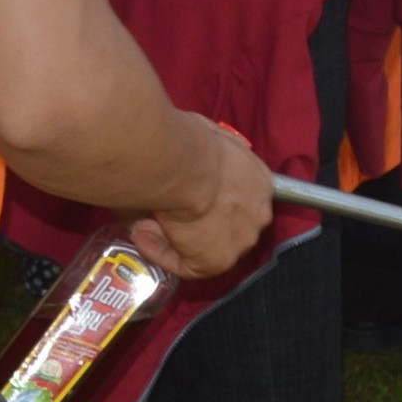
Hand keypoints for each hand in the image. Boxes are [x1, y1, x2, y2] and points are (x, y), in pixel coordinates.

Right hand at [131, 120, 276, 282]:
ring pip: (206, 247)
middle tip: (164, 213)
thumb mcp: (207, 136)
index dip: (212, 201)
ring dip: (176, 239)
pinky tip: (141, 235)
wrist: (183, 165)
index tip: (186, 196)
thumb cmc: (190, 142)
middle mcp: (258, 214)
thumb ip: (207, 155)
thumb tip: (188, 160)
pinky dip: (160, 252)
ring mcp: (239, 241)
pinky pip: (185, 265)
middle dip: (197, 224)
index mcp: (260, 182)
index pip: (240, 199)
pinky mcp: (215, 262)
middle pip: (228, 227)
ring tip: (145, 223)